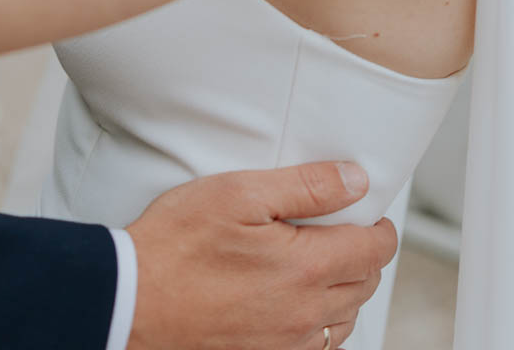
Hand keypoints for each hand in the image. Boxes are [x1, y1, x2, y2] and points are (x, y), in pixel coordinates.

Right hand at [126, 162, 394, 349]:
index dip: (379, 226)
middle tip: (341, 228)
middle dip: (363, 253)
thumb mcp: (239, 193)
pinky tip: (298, 299)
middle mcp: (304, 313)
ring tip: (320, 261)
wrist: (134, 300)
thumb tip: (355, 180)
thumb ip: (306, 186)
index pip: (374, 250)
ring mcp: (287, 343)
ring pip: (345, 319)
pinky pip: (316, 345)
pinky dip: (320, 321)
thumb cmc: (176, 245)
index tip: (369, 212)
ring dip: (345, 289)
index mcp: (305, 268)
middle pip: (364, 284)